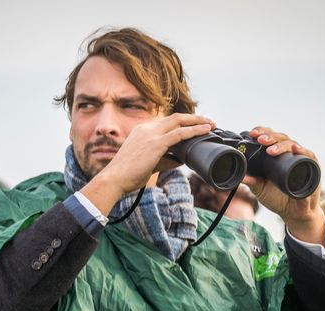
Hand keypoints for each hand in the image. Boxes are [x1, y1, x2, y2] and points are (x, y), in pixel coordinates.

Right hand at [82, 113, 214, 214]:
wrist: (113, 179)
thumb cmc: (127, 175)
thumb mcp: (149, 164)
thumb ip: (165, 159)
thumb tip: (181, 160)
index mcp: (142, 130)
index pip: (166, 122)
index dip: (182, 123)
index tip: (194, 126)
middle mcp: (146, 128)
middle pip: (175, 117)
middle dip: (193, 118)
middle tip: (208, 122)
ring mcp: (151, 134)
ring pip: (179, 121)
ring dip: (197, 121)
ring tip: (211, 124)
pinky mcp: (155, 143)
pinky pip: (180, 134)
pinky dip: (194, 131)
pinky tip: (205, 130)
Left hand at [243, 126, 324, 244]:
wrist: (293, 213)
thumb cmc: (277, 198)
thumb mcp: (261, 189)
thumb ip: (252, 181)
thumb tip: (240, 176)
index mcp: (276, 156)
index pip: (270, 138)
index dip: (262, 132)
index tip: (252, 134)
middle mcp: (289, 154)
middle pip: (281, 138)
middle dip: (270, 137)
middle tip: (260, 139)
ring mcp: (300, 159)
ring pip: (293, 144)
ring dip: (282, 145)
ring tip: (271, 150)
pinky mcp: (312, 168)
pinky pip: (309, 156)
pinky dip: (303, 151)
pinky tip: (296, 149)